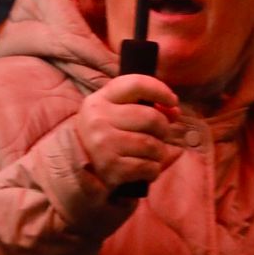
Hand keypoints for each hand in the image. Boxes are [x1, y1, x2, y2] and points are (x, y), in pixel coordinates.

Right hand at [72, 75, 181, 193]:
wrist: (79, 168)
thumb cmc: (106, 136)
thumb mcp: (115, 113)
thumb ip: (144, 105)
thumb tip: (174, 110)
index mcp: (99, 100)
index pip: (136, 84)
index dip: (160, 90)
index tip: (172, 101)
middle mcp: (98, 119)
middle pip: (151, 117)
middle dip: (163, 128)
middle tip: (159, 135)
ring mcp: (103, 144)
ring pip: (152, 144)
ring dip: (159, 151)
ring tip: (150, 154)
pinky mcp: (110, 167)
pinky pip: (148, 166)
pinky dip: (153, 169)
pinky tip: (145, 169)